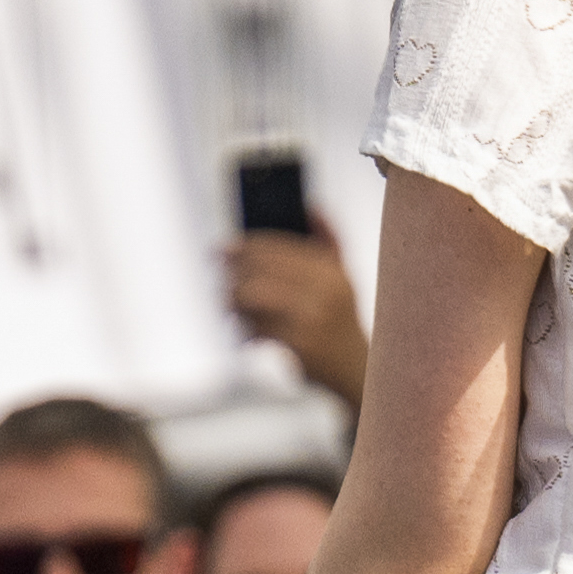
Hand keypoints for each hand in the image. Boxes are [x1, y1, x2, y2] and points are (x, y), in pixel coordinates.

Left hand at [225, 227, 370, 404]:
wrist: (355, 368)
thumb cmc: (340, 318)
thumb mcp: (341, 276)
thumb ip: (327, 240)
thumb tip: (311, 206)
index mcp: (331, 272)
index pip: (280, 249)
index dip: (246, 245)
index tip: (223, 246)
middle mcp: (324, 292)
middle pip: (263, 271)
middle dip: (234, 270)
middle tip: (217, 272)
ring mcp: (311, 319)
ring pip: (255, 299)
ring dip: (233, 299)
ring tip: (226, 301)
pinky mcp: (299, 345)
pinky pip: (258, 328)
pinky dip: (245, 328)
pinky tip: (243, 329)